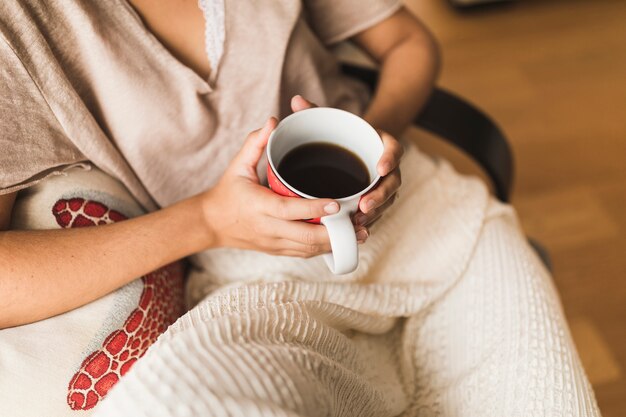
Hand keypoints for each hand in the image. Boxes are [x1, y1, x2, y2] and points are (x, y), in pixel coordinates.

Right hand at [201, 117, 369, 257]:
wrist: (211, 223)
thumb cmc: (228, 192)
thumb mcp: (237, 166)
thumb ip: (255, 144)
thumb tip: (274, 121)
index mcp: (259, 206)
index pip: (290, 210)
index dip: (315, 209)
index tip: (338, 204)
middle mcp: (268, 229)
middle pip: (306, 237)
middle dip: (335, 233)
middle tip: (359, 222)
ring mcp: (274, 243)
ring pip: (309, 249)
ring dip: (335, 244)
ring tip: (360, 233)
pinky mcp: (278, 251)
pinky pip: (305, 253)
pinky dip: (325, 248)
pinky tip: (343, 241)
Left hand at [291, 95, 402, 230]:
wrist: (348, 148)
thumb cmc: (338, 135)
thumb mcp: (330, 122)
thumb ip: (315, 112)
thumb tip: (296, 100)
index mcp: (381, 143)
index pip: (394, 149)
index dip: (390, 158)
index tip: (381, 167)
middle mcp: (387, 166)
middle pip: (393, 182)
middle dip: (381, 195)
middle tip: (365, 205)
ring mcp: (383, 185)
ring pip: (386, 201)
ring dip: (375, 213)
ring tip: (359, 222)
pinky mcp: (376, 200)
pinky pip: (377, 213)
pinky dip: (368, 221)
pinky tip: (355, 230)